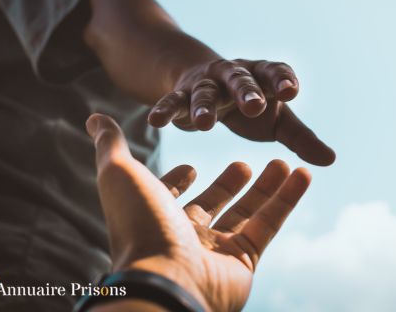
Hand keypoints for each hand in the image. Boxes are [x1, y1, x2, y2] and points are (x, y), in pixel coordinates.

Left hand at [86, 113, 311, 311]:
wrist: (165, 279)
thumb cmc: (140, 224)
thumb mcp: (120, 174)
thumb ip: (111, 145)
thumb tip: (94, 117)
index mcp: (155, 216)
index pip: (169, 196)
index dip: (178, 182)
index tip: (191, 166)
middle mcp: (184, 235)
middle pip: (213, 203)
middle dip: (229, 184)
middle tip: (244, 163)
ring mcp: (215, 250)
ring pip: (247, 213)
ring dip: (266, 187)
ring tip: (283, 162)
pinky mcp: (244, 260)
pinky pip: (269, 225)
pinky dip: (287, 199)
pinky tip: (302, 174)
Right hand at [147, 59, 334, 165]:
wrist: (207, 83)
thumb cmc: (250, 105)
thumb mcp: (277, 120)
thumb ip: (301, 138)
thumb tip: (331, 160)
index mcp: (262, 77)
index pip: (275, 73)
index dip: (282, 80)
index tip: (291, 91)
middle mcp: (234, 76)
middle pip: (241, 80)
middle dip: (247, 92)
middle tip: (255, 106)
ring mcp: (207, 84)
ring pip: (205, 92)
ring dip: (204, 106)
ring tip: (204, 125)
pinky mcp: (182, 94)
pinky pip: (172, 101)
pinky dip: (165, 110)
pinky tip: (155, 121)